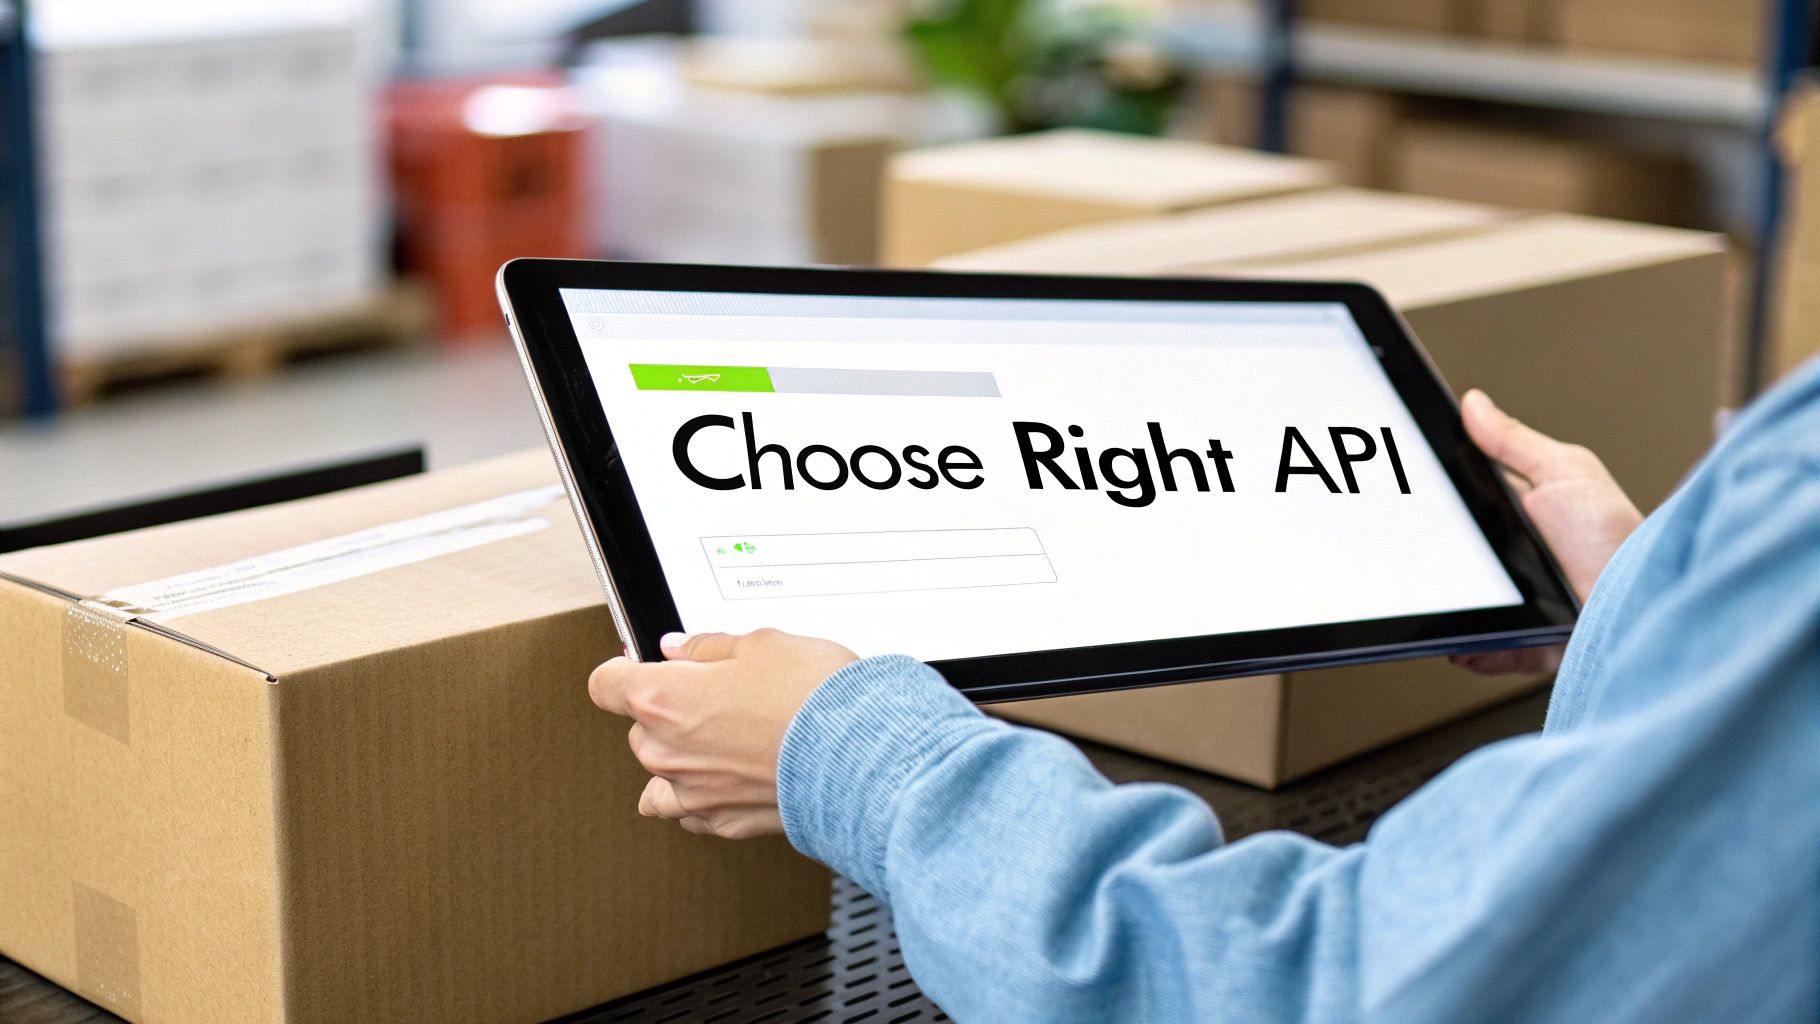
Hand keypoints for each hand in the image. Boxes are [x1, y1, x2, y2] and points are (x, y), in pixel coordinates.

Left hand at [588, 629, 858, 838]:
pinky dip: (707, 794)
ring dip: (683, 758)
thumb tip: (683, 650)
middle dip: (669, 710)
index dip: (625, 667)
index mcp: (662, 700)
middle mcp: (665, 753)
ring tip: (727, 739)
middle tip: (719, 694)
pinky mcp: (725, 824)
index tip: (642, 664)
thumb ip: (709, 648)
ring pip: (661, 777)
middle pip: (639, 729)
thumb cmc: (814, 697)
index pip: (605, 683)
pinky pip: (694, 811)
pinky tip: (737, 774)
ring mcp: (693, 795)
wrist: (863, 756)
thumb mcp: (762, 644)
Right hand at [1450, 389, 1642, 675]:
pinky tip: (1464, 644)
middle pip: (1464, 555)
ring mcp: (1525, 602)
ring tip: (1443, 603)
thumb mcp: (1563, 471)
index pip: (1473, 501)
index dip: (1445, 499)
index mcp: (1528, 512)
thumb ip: (1514, 441)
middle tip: (1425, 554)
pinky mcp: (1528, 642)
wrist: (1639, 603)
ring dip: (1455, 607)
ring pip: (1470, 604)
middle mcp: (1526, 558)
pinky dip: (1475, 650)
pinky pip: (1488, 649)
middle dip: (1443, 557)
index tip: (1418, 497)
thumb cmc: (1616, 537)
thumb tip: (1475, 405)